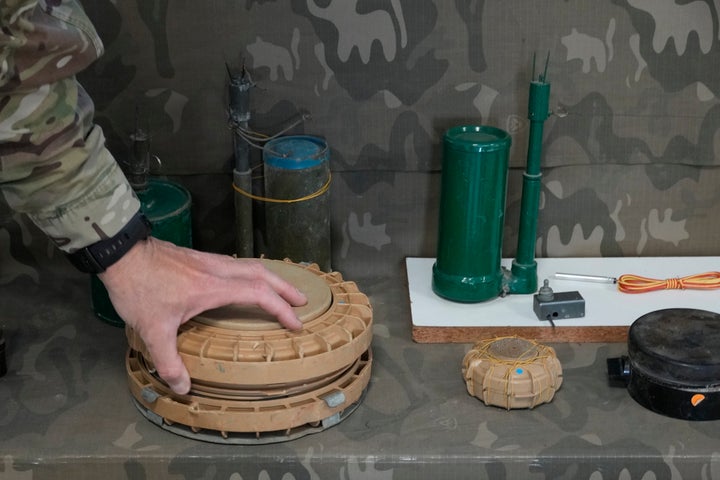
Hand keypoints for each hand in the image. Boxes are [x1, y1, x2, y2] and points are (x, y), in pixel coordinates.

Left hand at [98, 237, 306, 394]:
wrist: (121, 253)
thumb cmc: (139, 289)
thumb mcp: (152, 330)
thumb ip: (168, 360)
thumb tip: (183, 387)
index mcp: (213, 287)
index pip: (258, 294)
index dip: (281, 309)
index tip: (295, 323)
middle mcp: (217, 270)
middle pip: (263, 273)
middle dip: (286, 288)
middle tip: (303, 301)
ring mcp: (208, 261)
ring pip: (250, 265)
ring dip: (271, 277)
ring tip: (281, 290)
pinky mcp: (198, 258)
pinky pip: (236, 264)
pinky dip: (252, 273)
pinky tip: (245, 282)